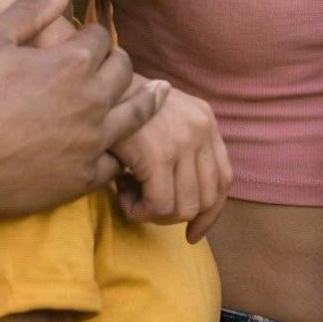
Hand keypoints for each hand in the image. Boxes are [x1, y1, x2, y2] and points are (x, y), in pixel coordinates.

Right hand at [0, 0, 162, 218]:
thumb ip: (28, 10)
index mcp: (72, 63)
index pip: (101, 38)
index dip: (92, 35)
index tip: (85, 39)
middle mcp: (91, 100)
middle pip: (123, 71)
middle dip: (117, 62)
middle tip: (111, 63)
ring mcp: (92, 141)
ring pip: (136, 114)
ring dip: (147, 99)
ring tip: (160, 92)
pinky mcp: (84, 177)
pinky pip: (117, 160)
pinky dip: (122, 149)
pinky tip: (128, 144)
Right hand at [111, 83, 231, 241]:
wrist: (99, 87)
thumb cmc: (124, 106)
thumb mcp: (165, 118)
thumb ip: (184, 148)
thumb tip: (191, 204)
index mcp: (206, 120)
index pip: (223, 179)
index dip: (210, 214)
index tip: (192, 234)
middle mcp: (201, 129)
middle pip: (205, 199)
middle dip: (175, 216)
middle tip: (145, 205)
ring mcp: (183, 142)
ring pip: (182, 208)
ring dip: (153, 214)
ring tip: (129, 194)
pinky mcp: (159, 155)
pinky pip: (158, 206)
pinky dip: (137, 210)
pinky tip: (120, 192)